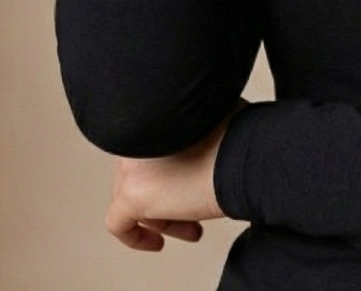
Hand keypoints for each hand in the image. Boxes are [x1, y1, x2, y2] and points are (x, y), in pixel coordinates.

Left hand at [104, 97, 249, 251]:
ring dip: (165, 215)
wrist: (242, 157)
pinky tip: (156, 243)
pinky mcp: (131, 194)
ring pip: (136, 196)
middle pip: (145, 175)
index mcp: (155, 115)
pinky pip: (119, 222)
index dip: (173, 170)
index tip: (191, 183)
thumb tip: (210, 138)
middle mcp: (136, 139)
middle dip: (171, 197)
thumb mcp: (216, 119)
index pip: (154, 149)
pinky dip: (135, 236)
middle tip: (195, 209)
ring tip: (192, 229)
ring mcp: (132, 166)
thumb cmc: (238, 139)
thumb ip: (201, 127)